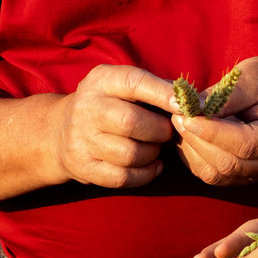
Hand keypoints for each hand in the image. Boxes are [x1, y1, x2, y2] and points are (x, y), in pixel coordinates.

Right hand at [53, 64, 178, 188]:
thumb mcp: (122, 85)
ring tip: (156, 147)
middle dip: (160, 130)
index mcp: (101, 81)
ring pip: (130, 154)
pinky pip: (123, 177)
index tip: (185, 105)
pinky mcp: (83, 167)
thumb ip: (156, 87)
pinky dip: (145, 174)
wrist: (59, 131)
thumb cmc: (108, 103)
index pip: (134, 83)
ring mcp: (82, 140)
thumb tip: (198, 101)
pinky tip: (153, 165)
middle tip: (168, 132)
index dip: (163, 94)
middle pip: (132, 122)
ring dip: (153, 153)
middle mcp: (87, 108)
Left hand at [171, 53, 257, 186]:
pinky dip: (193, 157)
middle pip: (229, 164)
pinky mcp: (240, 174)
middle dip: (198, 141)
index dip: (213, 133)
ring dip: (192, 150)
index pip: (246, 144)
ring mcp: (257, 172)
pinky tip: (187, 133)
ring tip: (180, 121)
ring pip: (216, 174)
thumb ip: (227, 95)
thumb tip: (192, 108)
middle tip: (178, 115)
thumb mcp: (254, 76)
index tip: (188, 115)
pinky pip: (211, 174)